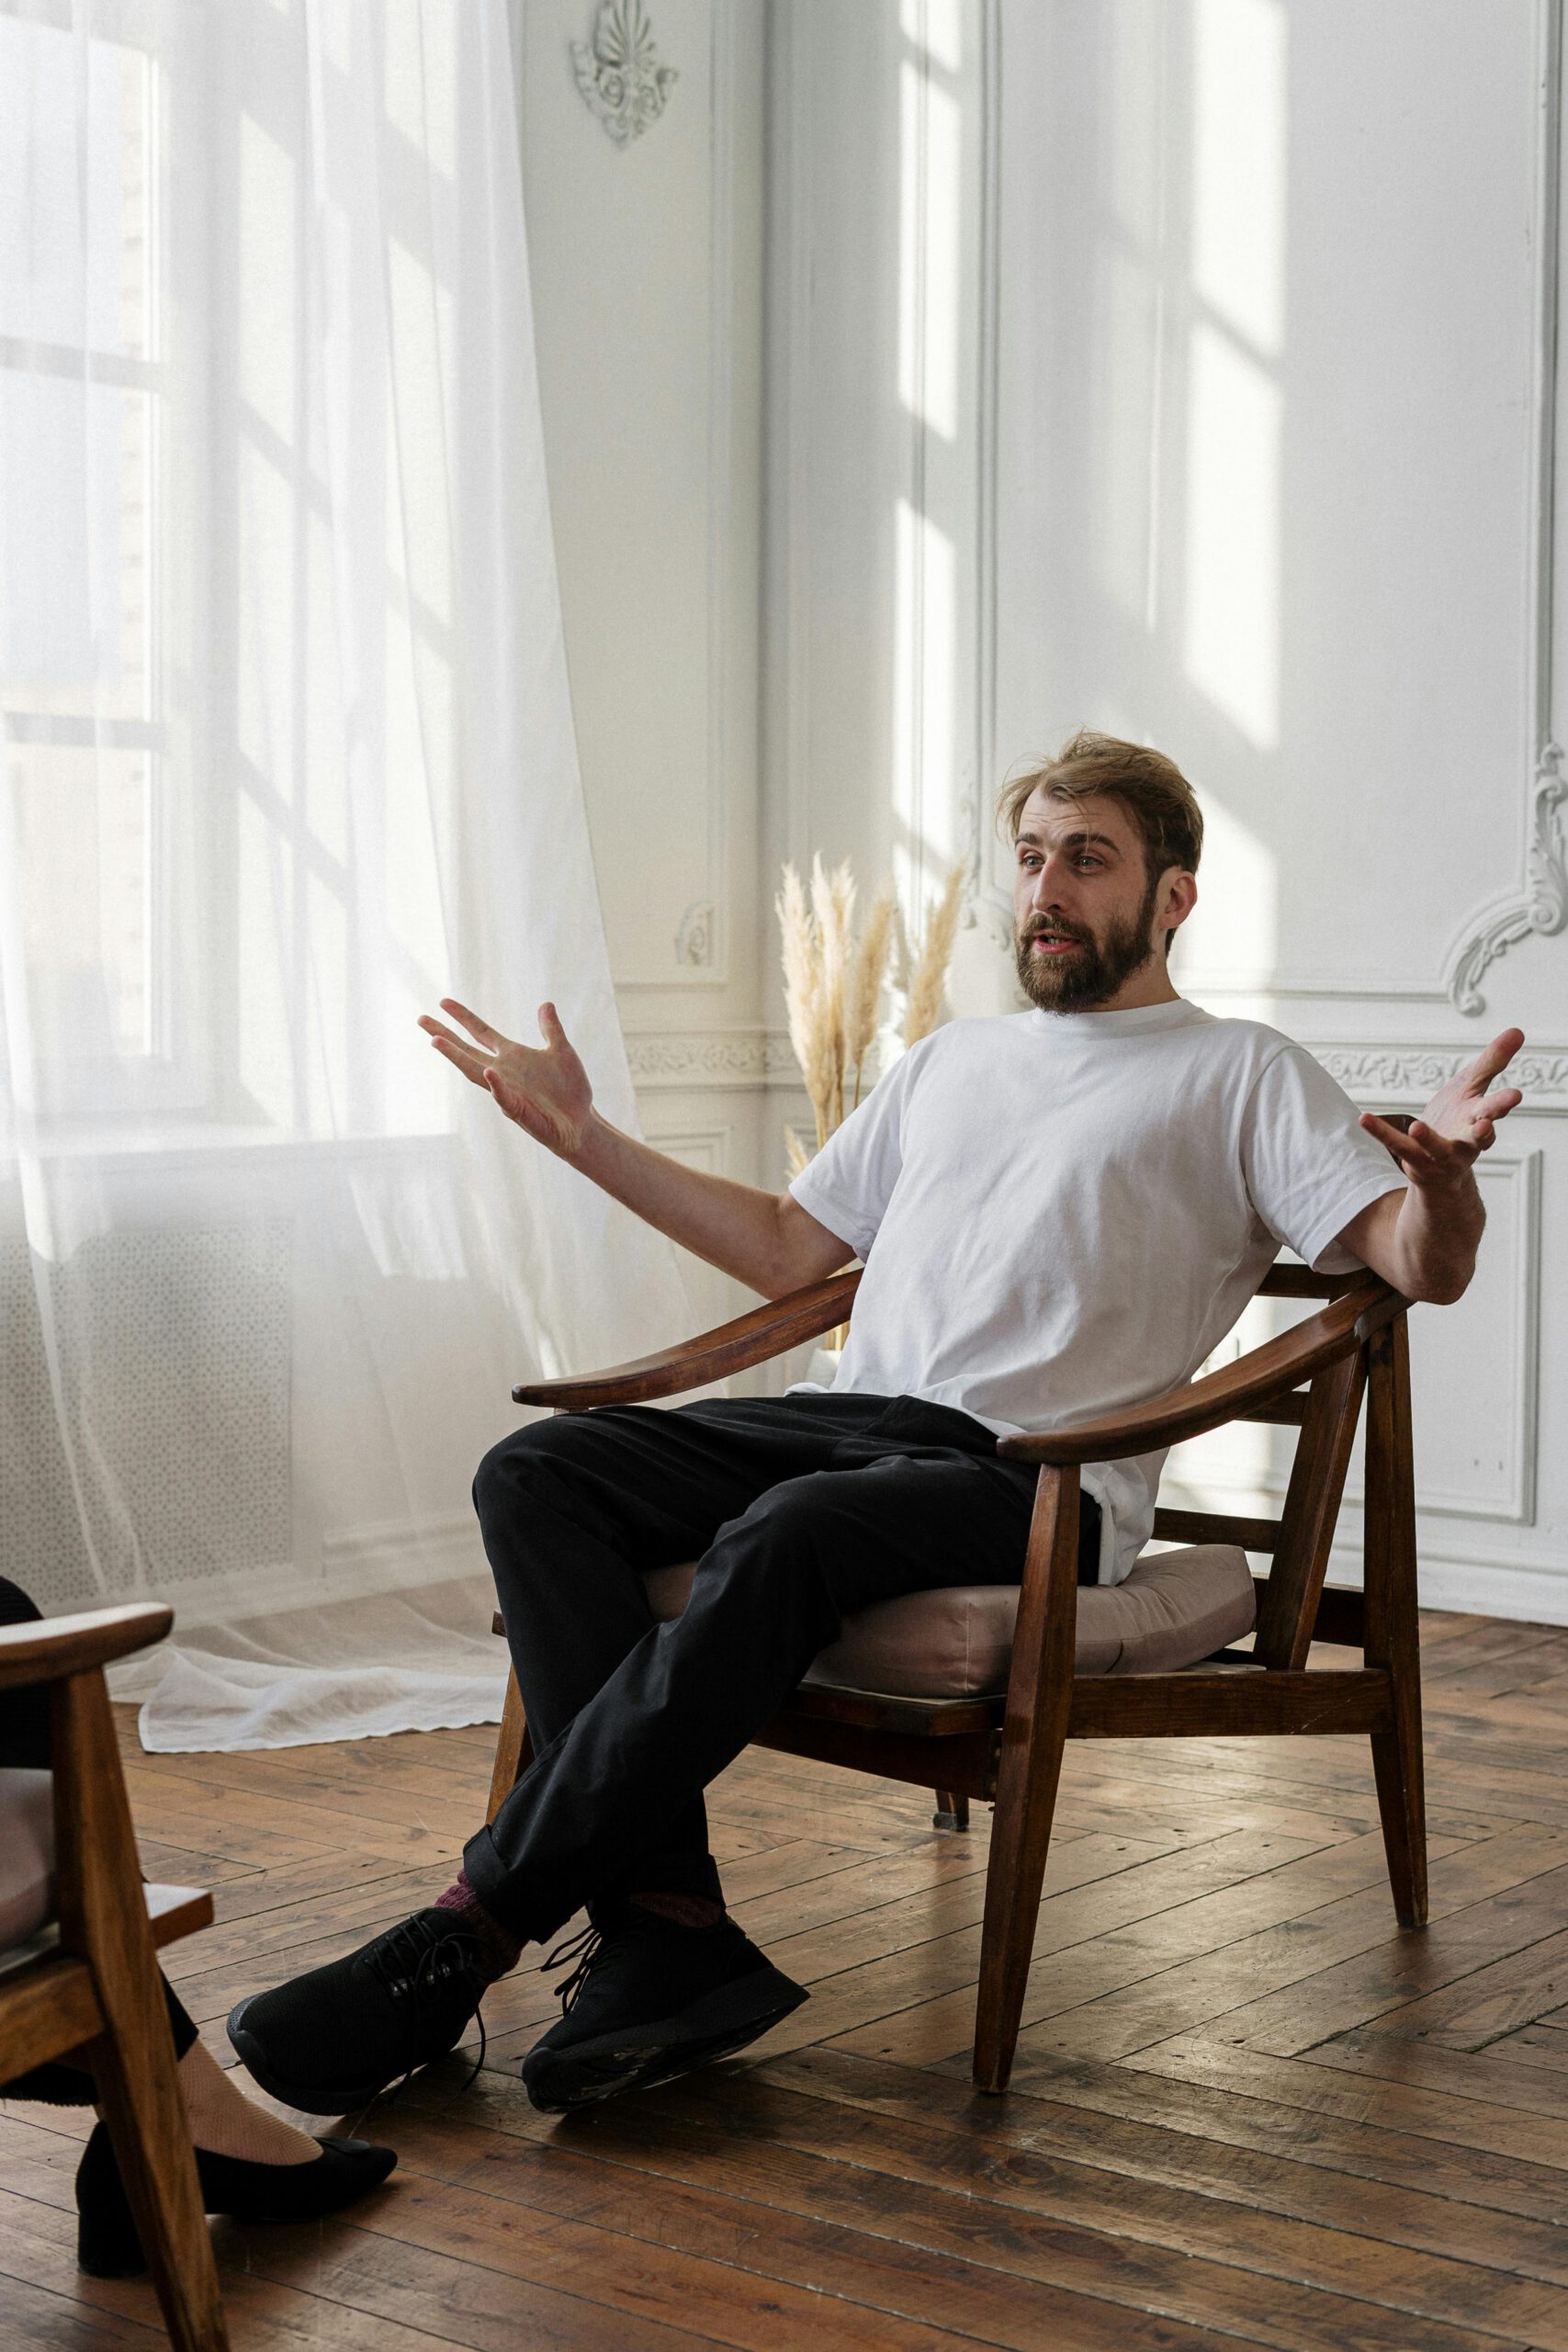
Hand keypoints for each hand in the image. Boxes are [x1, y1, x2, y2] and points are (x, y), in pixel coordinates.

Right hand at [418, 998, 593, 1159]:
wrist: (581, 1122)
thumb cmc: (569, 1090)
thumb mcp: (561, 1051)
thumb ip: (551, 1029)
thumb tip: (545, 1004)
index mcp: (512, 1057)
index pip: (481, 1033)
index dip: (463, 1018)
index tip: (443, 1002)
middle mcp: (503, 1073)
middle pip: (467, 1051)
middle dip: (444, 1036)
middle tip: (421, 1019)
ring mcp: (508, 1092)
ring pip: (476, 1074)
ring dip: (457, 1058)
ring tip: (436, 1041)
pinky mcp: (520, 1112)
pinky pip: (504, 1098)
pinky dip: (497, 1087)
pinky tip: (488, 1072)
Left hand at [1359, 1026, 1524, 1192]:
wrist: (1440, 1164)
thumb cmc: (1459, 1119)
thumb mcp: (1472, 1086)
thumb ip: (1492, 1062)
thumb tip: (1518, 1031)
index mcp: (1480, 1119)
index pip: (1495, 1110)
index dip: (1504, 1103)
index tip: (1515, 1095)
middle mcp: (1465, 1142)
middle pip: (1477, 1137)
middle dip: (1484, 1131)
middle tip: (1487, 1125)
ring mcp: (1440, 1155)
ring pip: (1436, 1148)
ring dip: (1428, 1139)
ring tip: (1418, 1127)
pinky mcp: (1415, 1160)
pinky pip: (1397, 1145)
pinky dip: (1381, 1133)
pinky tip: (1365, 1118)